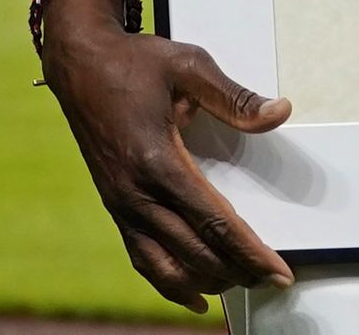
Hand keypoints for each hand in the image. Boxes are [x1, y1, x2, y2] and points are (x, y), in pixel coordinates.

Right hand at [38, 0, 292, 311]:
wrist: (78, 64)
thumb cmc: (135, 62)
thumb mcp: (189, 66)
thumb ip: (235, 97)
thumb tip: (279, 113)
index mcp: (157, 161)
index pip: (213, 221)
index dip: (249, 251)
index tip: (278, 271)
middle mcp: (135, 192)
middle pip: (194, 251)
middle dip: (237, 271)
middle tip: (273, 282)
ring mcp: (121, 203)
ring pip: (164, 265)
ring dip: (205, 281)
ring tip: (242, 288)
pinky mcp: (114, 204)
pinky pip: (141, 256)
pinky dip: (168, 281)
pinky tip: (192, 296)